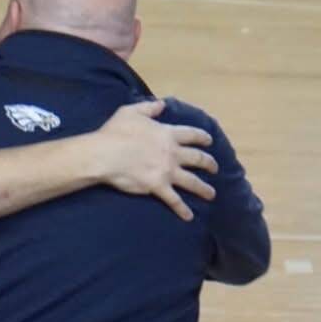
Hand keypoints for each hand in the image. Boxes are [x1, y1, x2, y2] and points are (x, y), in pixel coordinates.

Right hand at [95, 99, 217, 220]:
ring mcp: (167, 171)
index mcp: (167, 134)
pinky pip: (174, 200)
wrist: (105, 154)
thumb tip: (162, 104)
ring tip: (212, 194)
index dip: (202, 137)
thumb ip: (149, 108)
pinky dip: (182, 210)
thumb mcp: (131, 112)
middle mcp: (172, 153)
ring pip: (192, 181)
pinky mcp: (158, 187)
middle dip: (209, 163)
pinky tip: (189, 217)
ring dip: (204, 188)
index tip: (209, 141)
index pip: (191, 135)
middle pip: (197, 159)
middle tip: (215, 168)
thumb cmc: (115, 132)